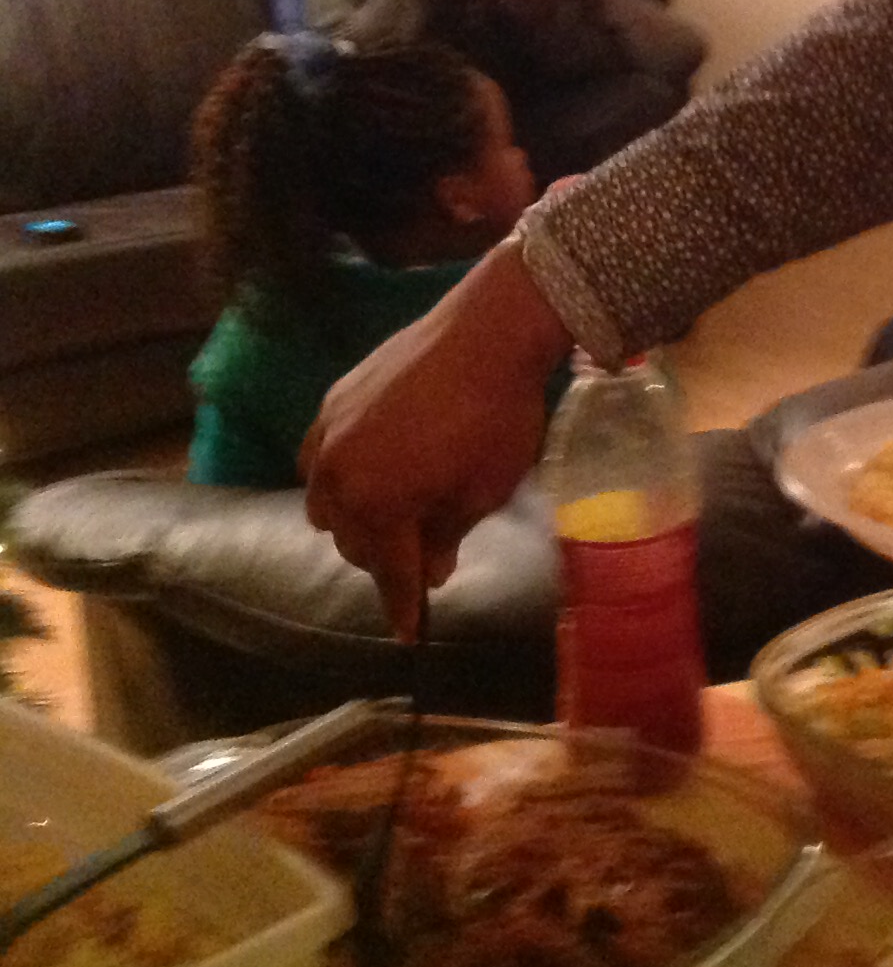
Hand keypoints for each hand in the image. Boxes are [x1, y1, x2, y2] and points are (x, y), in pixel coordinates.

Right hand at [301, 241, 572, 636]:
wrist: (488, 331)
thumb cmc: (498, 417)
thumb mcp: (485, 489)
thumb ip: (449, 534)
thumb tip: (430, 573)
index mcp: (379, 506)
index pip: (390, 573)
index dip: (403, 608)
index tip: (409, 634)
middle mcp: (339, 476)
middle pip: (350, 542)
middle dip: (381, 558)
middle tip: (414, 562)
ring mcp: (328, 435)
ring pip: (324, 503)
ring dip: (353, 519)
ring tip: (390, 517)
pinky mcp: (331, 401)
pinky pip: (320, 458)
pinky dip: (340, 476)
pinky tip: (369, 472)